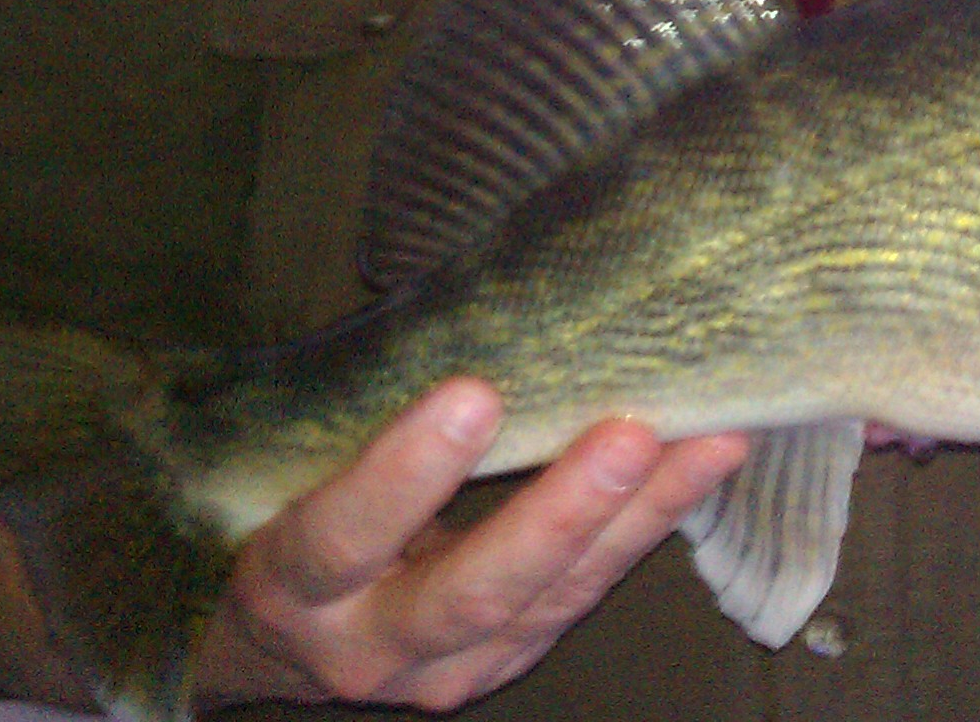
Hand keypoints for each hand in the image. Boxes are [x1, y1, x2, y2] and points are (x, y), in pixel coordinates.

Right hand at [190, 379, 746, 710]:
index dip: (406, 473)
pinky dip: (645, 528)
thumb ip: (351, 421)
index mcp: (291, 586)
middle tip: (630, 435)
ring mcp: (444, 671)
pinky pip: (579, 597)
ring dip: (639, 518)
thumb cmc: (274, 514)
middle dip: (559, 515)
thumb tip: (461, 309)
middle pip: (469, 593)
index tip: (471, 395)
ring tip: (711, 440)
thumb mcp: (284, 471)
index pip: (343, 536)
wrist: (268, 641)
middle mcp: (368, 645)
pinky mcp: (503, 664)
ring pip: (550, 602)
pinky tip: (701, 466)